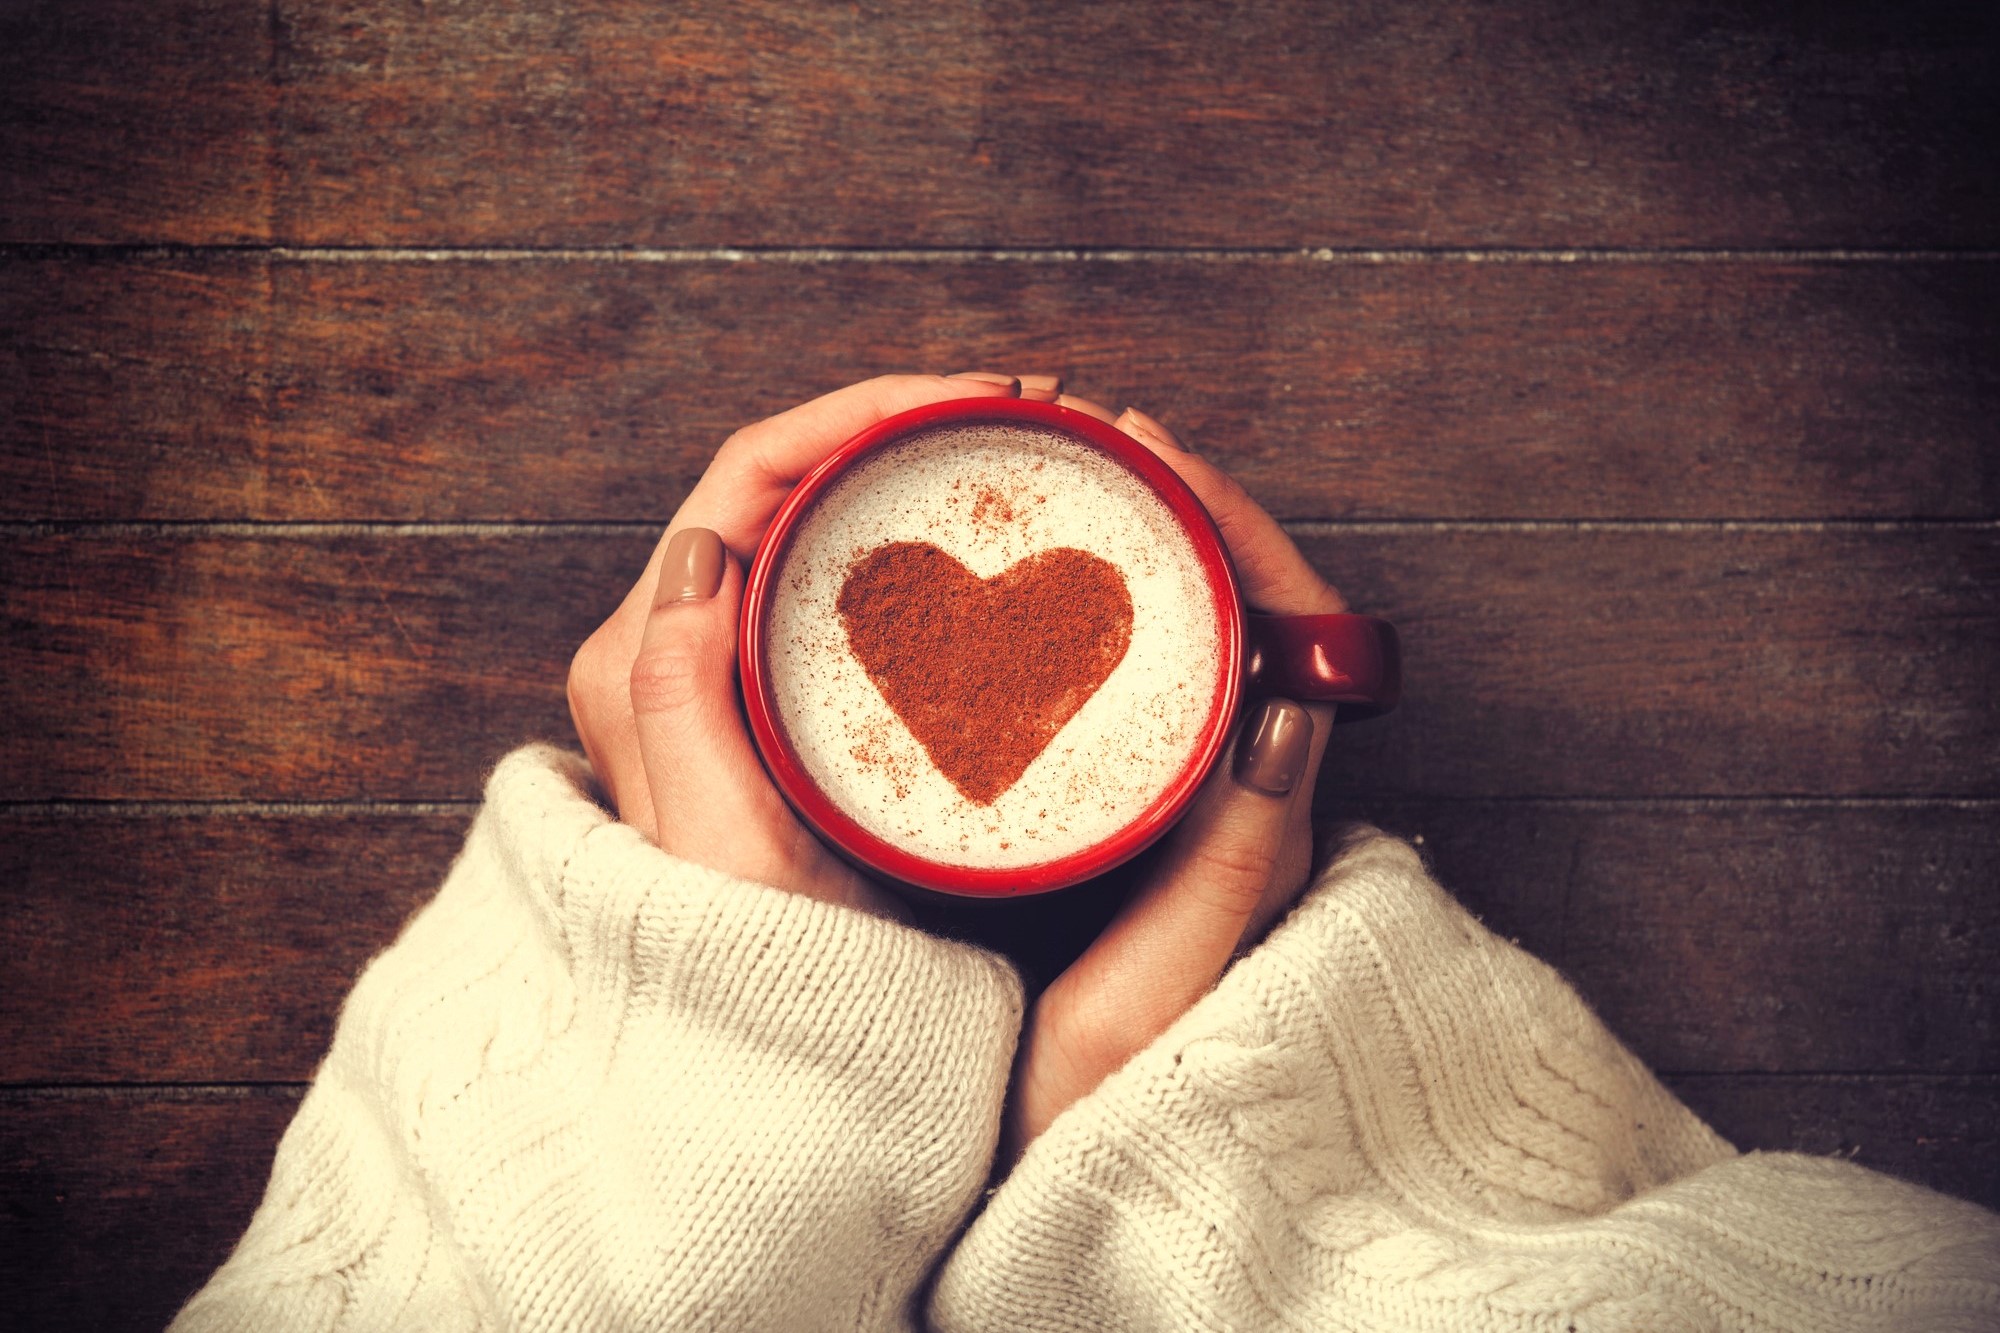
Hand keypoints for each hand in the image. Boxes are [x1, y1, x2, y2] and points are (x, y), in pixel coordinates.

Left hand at [566, 372, 1032, 917]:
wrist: (788, 1066)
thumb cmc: (763, 969)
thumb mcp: (721, 844)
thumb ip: (677, 696)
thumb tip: (700, 546)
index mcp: (644, 660)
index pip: (749, 479)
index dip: (862, 414)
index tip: (974, 402)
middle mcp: (673, 652)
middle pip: (786, 483)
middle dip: (902, 426)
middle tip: (1025, 415)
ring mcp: (729, 675)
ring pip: (817, 526)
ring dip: (911, 473)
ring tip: (1020, 453)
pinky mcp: (783, 705)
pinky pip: (841, 585)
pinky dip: (913, 539)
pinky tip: (986, 538)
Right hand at [1001, 399, 1346, 1158]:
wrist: (1082, 1210)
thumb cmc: (1114, 1117)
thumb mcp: (1164, 991)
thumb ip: (1234, 861)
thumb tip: (1290, 708)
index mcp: (1271, 820)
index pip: (1286, 625)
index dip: (1224, 521)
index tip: (1149, 454)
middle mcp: (1243, 799)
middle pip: (1233, 610)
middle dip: (1172, 510)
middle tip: (1084, 444)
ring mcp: (1184, 810)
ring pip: (1176, 643)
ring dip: (1128, 556)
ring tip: (1054, 492)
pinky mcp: (1128, 831)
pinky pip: (1124, 692)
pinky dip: (1080, 626)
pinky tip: (1014, 605)